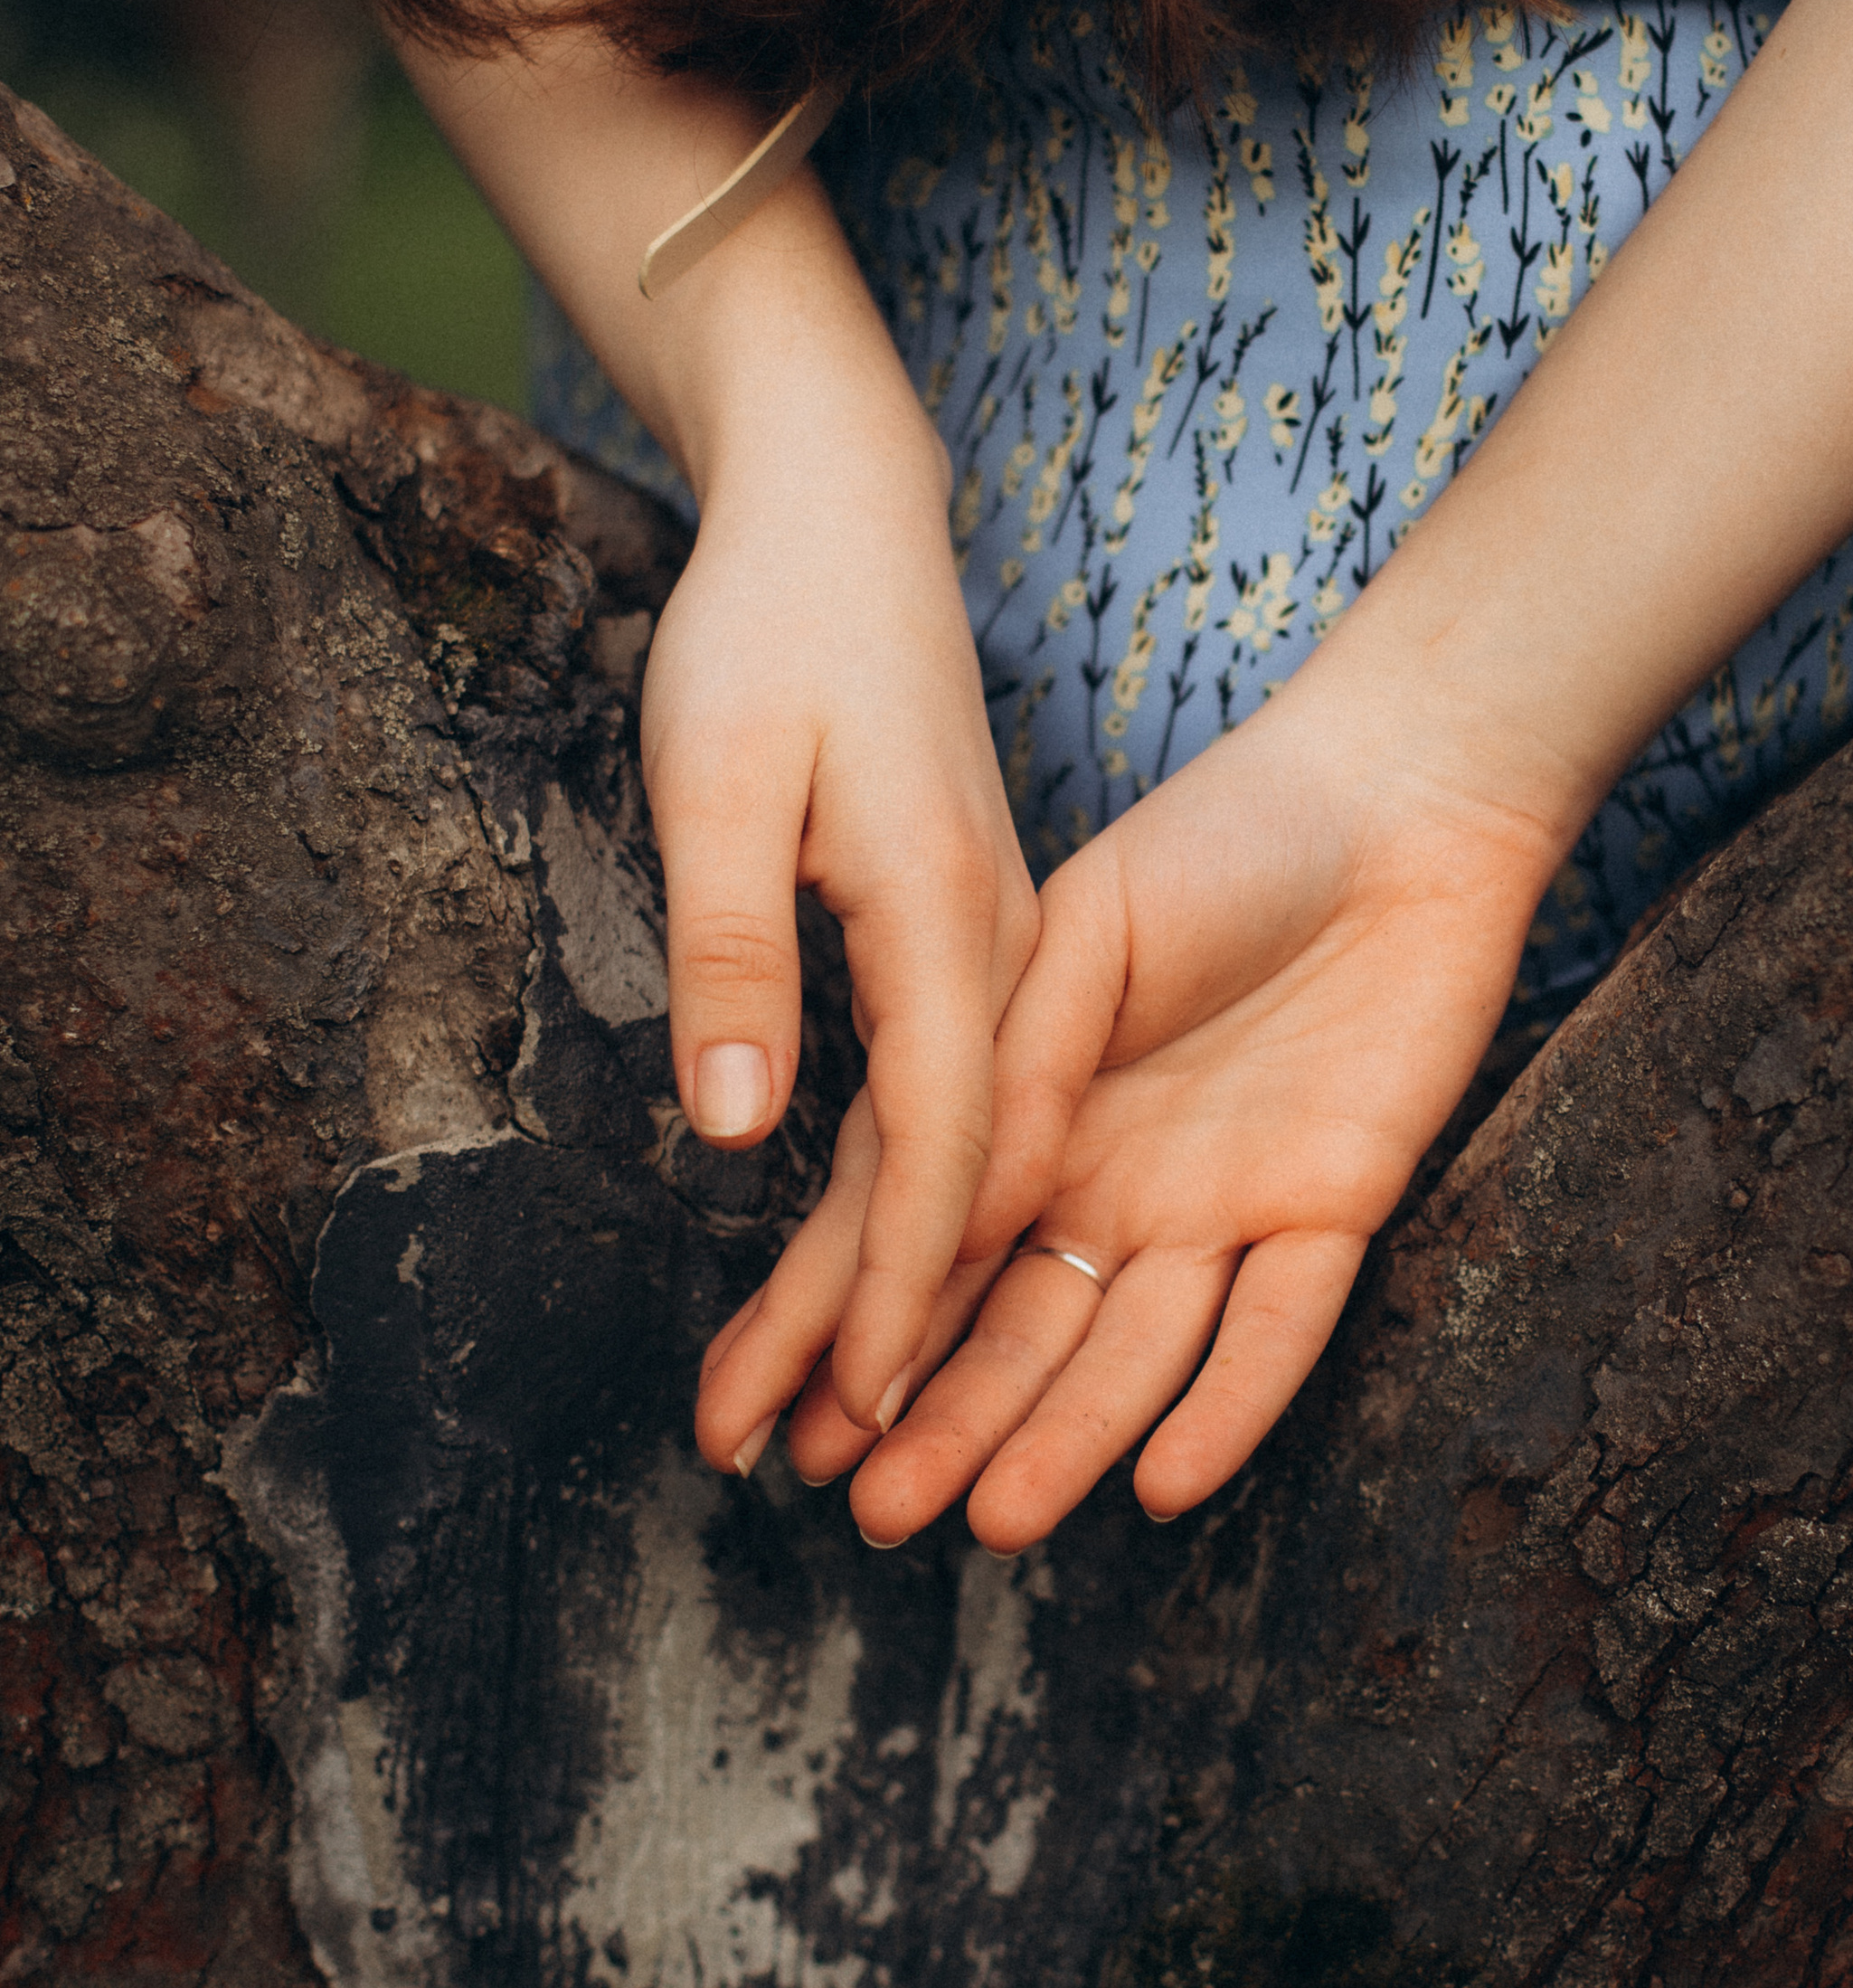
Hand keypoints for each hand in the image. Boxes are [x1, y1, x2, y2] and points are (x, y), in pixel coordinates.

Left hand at [671, 380, 1040, 1463]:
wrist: (845, 518)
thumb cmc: (772, 630)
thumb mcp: (719, 774)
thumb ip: (735, 948)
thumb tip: (736, 1127)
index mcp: (945, 912)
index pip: (943, 1138)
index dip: (903, 1287)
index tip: (866, 1410)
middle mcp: (998, 941)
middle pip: (963, 1170)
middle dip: (901, 1331)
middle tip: (817, 1470)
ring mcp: (999, 934)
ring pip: (971, 1141)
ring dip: (912, 1282)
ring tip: (839, 1409)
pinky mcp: (976, 924)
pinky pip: (964, 1088)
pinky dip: (920, 1192)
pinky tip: (881, 1259)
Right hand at [824, 686, 1562, 1547]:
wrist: (1396, 797)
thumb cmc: (1229, 838)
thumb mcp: (1086, 933)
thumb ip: (1019, 1070)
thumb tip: (950, 1206)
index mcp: (1030, 1103)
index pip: (916, 1237)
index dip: (834, 1326)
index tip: (755, 1416)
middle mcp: (1111, 1175)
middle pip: (1014, 1327)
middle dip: (937, 1420)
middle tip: (864, 1509)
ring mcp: (1219, 1202)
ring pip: (1129, 1354)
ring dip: (1059, 1438)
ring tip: (985, 1521)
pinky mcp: (1331, 1207)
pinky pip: (1278, 1333)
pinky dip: (1225, 1409)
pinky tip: (1161, 1484)